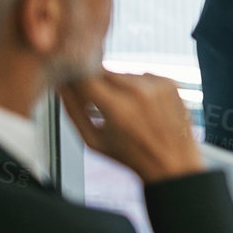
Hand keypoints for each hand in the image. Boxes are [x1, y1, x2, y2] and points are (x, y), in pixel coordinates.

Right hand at [58, 71, 203, 185]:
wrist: (171, 161)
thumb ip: (73, 110)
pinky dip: (137, 86)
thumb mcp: (93, 140)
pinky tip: (141, 106)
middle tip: (99, 103)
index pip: (84, 77)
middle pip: (103, 72)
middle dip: (96, 84)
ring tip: (123, 109)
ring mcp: (157, 85)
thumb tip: (61, 86)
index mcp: (117, 108)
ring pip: (122, 73)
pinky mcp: (169, 83)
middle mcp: (139, 92)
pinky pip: (142, 75)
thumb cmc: (130, 154)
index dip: (75, 79)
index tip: (71, 83)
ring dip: (116, 85)